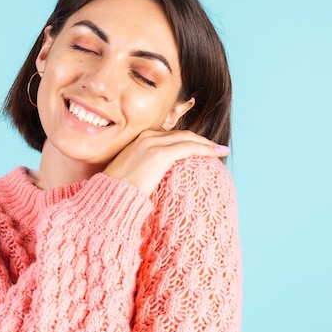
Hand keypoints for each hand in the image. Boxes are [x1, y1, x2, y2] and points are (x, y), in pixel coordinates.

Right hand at [103, 129, 228, 195]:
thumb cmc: (118, 192)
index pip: (169, 135)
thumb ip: (144, 168)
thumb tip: (154, 178)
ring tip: (221, 150)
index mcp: (139, 139)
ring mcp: (153, 144)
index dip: (187, 140)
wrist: (110, 197)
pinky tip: (218, 153)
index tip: (199, 147)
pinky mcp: (160, 154)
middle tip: (215, 148)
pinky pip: (190, 147)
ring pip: (188, 138)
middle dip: (200, 140)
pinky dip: (206, 149)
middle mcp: (146, 137)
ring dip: (207, 144)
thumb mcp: (130, 174)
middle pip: (181, 134)